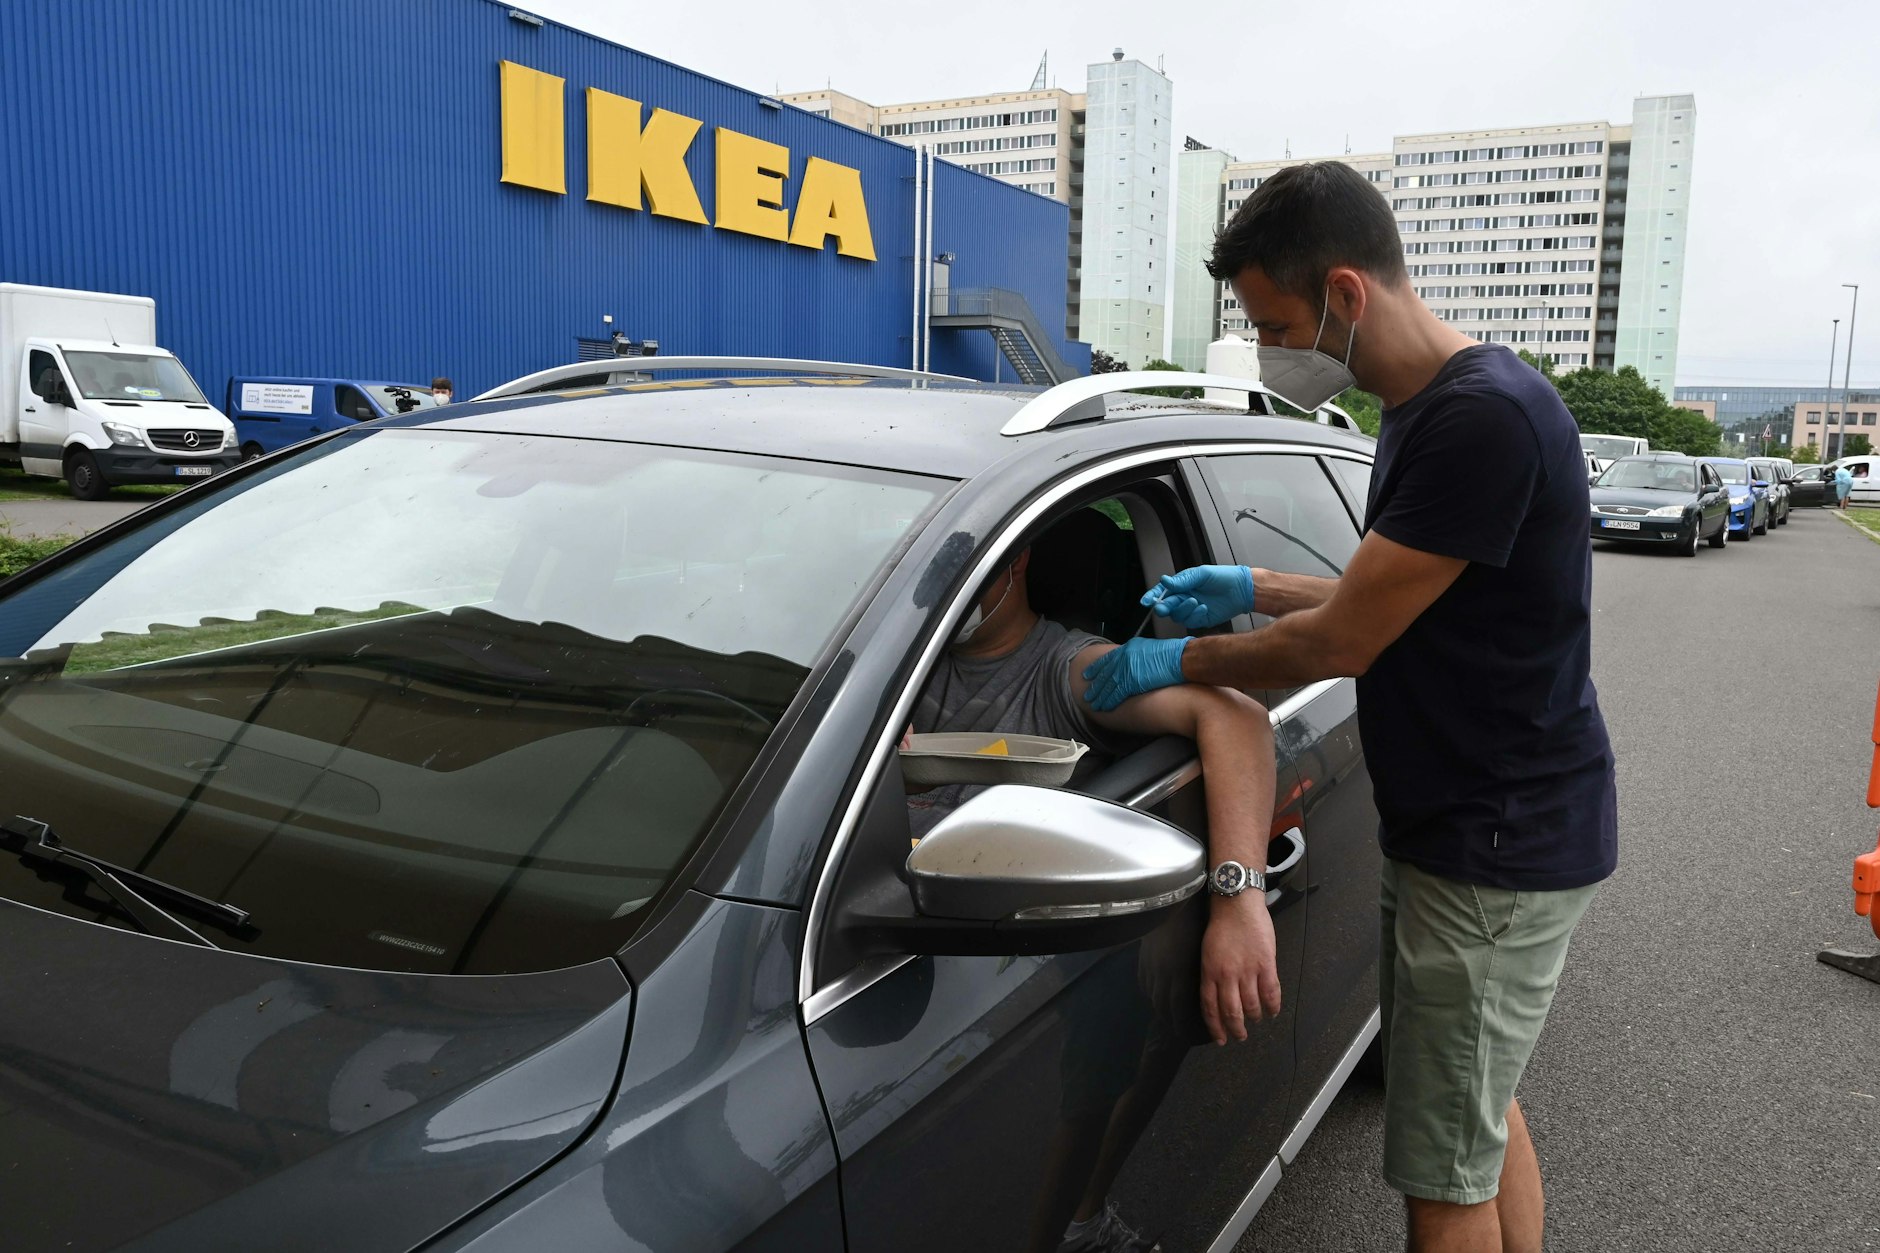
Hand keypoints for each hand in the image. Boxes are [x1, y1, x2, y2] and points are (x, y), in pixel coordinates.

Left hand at [1080, 636, 1188, 711]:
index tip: (1089, 674)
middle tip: (1088, 693)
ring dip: (1100, 695)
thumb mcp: (1151, 648)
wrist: (1181, 658)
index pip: (1108, 659)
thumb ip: (1138, 655)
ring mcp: (1127, 669)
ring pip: (1108, 685)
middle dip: (1096, 684)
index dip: (1097, 668)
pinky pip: (1116, 694)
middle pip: (1105, 673)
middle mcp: (1124, 657)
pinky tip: (1104, 707)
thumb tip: (1136, 662)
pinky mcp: (1132, 682)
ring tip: (1093, 703)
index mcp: (1129, 648)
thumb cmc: (1173, 653)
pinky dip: (1109, 701)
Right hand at [1141, 564, 1255, 628]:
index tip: (1145, 601)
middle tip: (1164, 608)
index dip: (1151, 596)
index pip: (1162, 591)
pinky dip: (1195, 615)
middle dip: (1163, 608)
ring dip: (1183, 610)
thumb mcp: (1201, 574)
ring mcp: (1191, 609)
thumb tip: (1165, 581)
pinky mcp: (1200, 619)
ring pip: (1177, 615)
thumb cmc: (1223, 578)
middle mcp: (1184, 597)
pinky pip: (1190, 621)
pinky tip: (1203, 608)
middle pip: (1166, 606)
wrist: (1242, 590)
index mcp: (1182, 585)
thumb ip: (1182, 580)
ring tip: (1195, 602)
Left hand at [1200, 896, 1281, 1045]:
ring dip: (1255, 1018)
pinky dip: (1273, 1006)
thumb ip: (1213, 974)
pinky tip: (1273, 1011)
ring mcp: (1247, 970)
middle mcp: (1227, 975)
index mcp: (1209, 972)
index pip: (1210, 1008)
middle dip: (1236, 1029)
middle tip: (1241, 1036)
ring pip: (1251, 1006)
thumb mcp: (1208, 952)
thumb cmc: (1222, 925)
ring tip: (1257, 1020)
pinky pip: (1271, 993)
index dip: (1215, 1027)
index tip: (1220, 1039)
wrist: (1237, 904)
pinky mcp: (1266, 964)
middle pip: (1231, 1012)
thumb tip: (1219, 995)